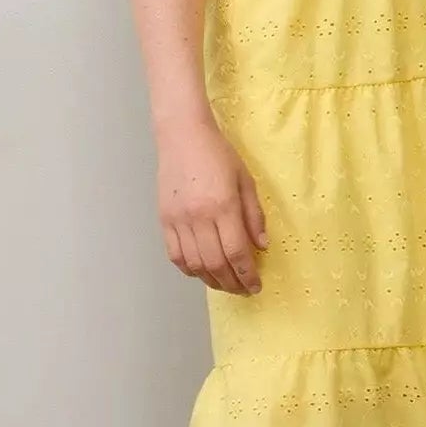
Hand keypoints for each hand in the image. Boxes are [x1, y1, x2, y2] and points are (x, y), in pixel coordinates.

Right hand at [155, 112, 268, 293]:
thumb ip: (254, 215)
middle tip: (243, 290)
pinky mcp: (164, 220)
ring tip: (225, 284)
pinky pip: (175, 255)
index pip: (237, 252)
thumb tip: (261, 246)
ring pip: (195, 264)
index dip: (247, 275)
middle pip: (216, 264)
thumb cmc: (218, 154)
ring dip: (211, 280)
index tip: (255, 286)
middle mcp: (199, 217)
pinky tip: (201, 271)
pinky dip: (190, 269)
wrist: (182, 136)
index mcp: (223, 206)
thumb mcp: (245, 180)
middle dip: (232, 283)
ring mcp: (178, 220)